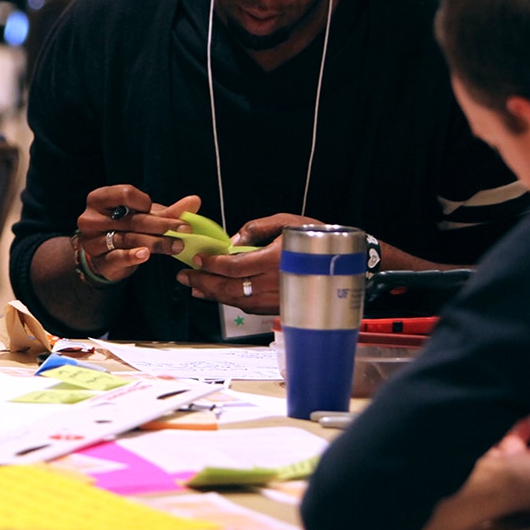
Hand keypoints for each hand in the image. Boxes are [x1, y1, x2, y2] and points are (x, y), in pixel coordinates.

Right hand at [73, 186, 198, 283]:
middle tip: (184, 230)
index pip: (125, 194)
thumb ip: (168, 210)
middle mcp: (91, 218)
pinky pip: (118, 256)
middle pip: (132, 219)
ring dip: (157, 243)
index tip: (160, 212)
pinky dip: (133, 255)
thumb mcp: (144, 215)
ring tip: (177, 246)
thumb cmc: (126, 227)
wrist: (106, 254)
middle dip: (162, 225)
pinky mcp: (99, 259)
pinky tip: (146, 255)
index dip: (145, 202)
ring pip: (130, 239)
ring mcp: (92, 240)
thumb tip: (195, 200)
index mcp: (100, 198)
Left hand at [179, 213, 318, 313]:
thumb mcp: (287, 221)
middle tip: (185, 277)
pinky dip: (231, 302)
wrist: (344, 262)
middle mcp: (275, 283)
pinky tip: (219, 296)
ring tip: (195, 287)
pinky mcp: (282, 308)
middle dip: (203, 283)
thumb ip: (257, 229)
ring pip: (238, 301)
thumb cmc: (316, 238)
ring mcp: (278, 299)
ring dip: (213, 295)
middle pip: (230, 288)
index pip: (233, 267)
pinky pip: (251, 308)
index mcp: (275, 260)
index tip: (197, 258)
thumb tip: (232, 241)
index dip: (211, 264)